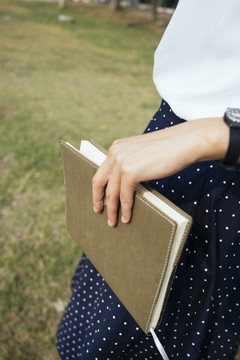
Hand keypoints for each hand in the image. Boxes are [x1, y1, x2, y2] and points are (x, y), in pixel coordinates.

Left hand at [92, 117, 227, 226]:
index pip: (102, 171)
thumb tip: (125, 186)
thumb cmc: (169, 149)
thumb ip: (131, 164)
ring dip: (112, 209)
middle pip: (99, 181)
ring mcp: (122, 162)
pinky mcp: (130, 172)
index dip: (98, 187)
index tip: (98, 198)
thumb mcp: (142, 153)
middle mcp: (115, 153)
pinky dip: (125, 209)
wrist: (185, 142)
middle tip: (98, 211)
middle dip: (98, 199)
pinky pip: (124, 196)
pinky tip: (126, 217)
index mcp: (117, 147)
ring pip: (111, 192)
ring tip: (113, 221)